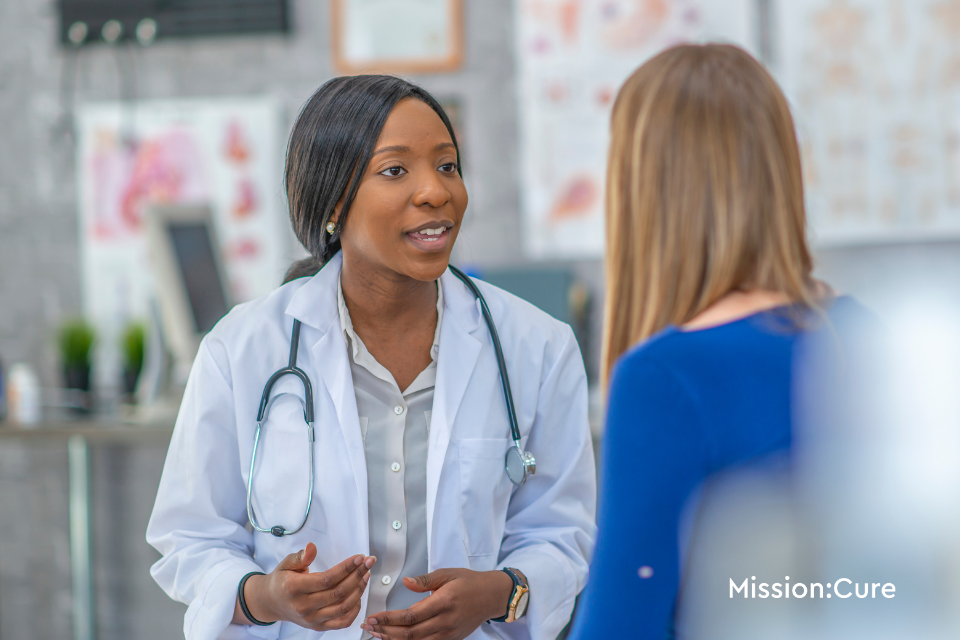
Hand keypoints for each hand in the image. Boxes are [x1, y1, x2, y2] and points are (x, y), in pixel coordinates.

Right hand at [234, 542, 376, 630]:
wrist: (272, 602)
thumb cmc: (282, 580)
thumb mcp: (286, 564)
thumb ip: (300, 556)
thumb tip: (312, 547)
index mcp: (294, 588)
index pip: (326, 580)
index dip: (346, 568)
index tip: (360, 557)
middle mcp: (303, 607)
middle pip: (338, 593)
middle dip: (357, 575)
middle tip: (368, 562)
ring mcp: (312, 619)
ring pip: (343, 607)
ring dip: (359, 591)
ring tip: (365, 575)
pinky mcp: (318, 627)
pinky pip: (342, 622)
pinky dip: (354, 610)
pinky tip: (358, 595)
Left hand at [361, 568, 514, 639]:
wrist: (492, 596)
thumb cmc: (469, 582)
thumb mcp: (447, 574)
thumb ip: (425, 581)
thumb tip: (405, 582)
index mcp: (443, 602)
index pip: (410, 616)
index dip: (389, 619)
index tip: (373, 617)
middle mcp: (445, 621)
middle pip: (409, 634)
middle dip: (386, 632)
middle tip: (368, 628)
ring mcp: (448, 633)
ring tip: (377, 635)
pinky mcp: (451, 639)